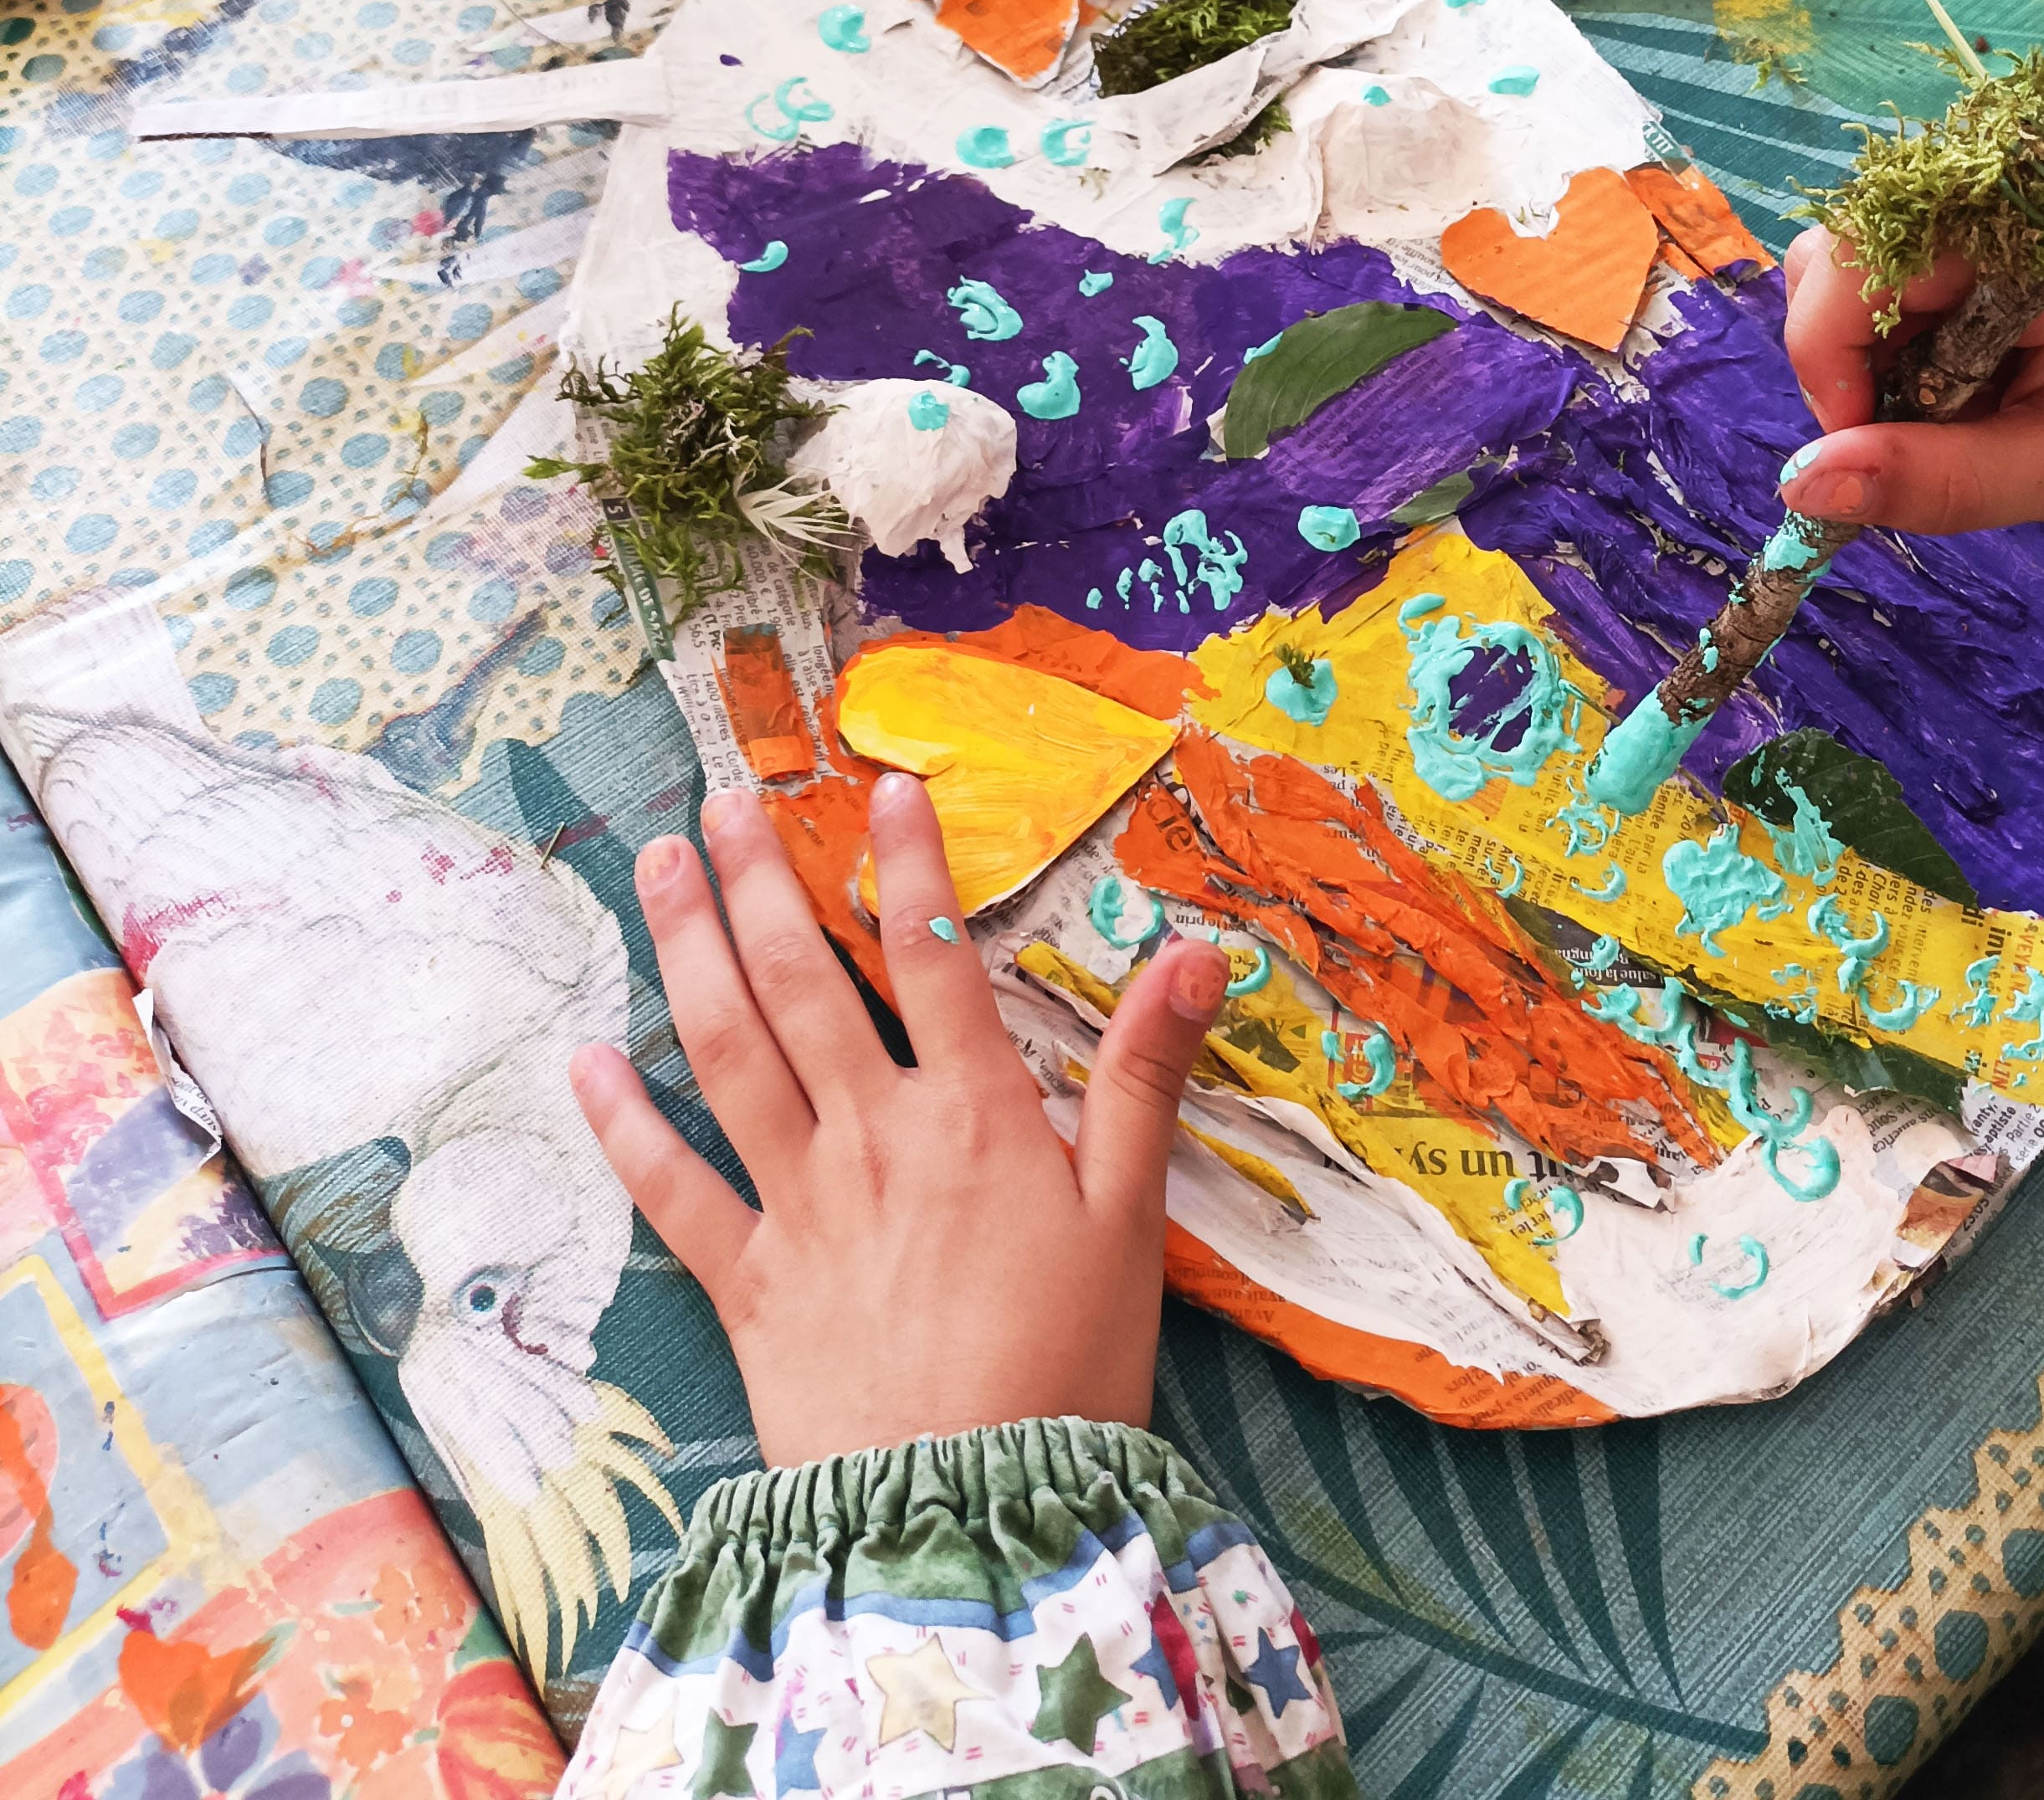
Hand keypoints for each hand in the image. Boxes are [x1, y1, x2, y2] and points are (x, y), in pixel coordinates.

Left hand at [571, 775, 1229, 1468]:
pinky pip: (670, 1189)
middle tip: (718, 800)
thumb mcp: (1132, 1219)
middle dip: (759, 880)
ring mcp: (797, 1205)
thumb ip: (1146, 1078)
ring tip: (656, 868)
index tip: (886, 785)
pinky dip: (622, 1124)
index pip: (933, 953)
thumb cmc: (1068, 1366)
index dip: (909, 862)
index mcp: (972, 1116)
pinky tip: (587, 1061)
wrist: (969, 1518)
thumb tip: (1195, 952)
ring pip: (727, 1053)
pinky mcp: (747, 1282)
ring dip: (687, 951)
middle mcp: (871, 1136)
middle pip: (803, 982)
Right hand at [1776, 227, 2043, 534]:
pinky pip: (1904, 294)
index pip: (1847, 265)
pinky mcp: (1999, 256)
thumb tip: (1800, 487)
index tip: (1860, 451)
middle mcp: (1997, 207)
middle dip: (1843, 363)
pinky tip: (1967, 399)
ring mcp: (1996, 227)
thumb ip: (1933, 479)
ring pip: (1858, 279)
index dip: (1827, 363)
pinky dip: (1906, 358)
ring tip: (1951, 422)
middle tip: (1909, 441)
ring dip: (1873, 365)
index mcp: (2020, 238)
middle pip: (1836, 260)